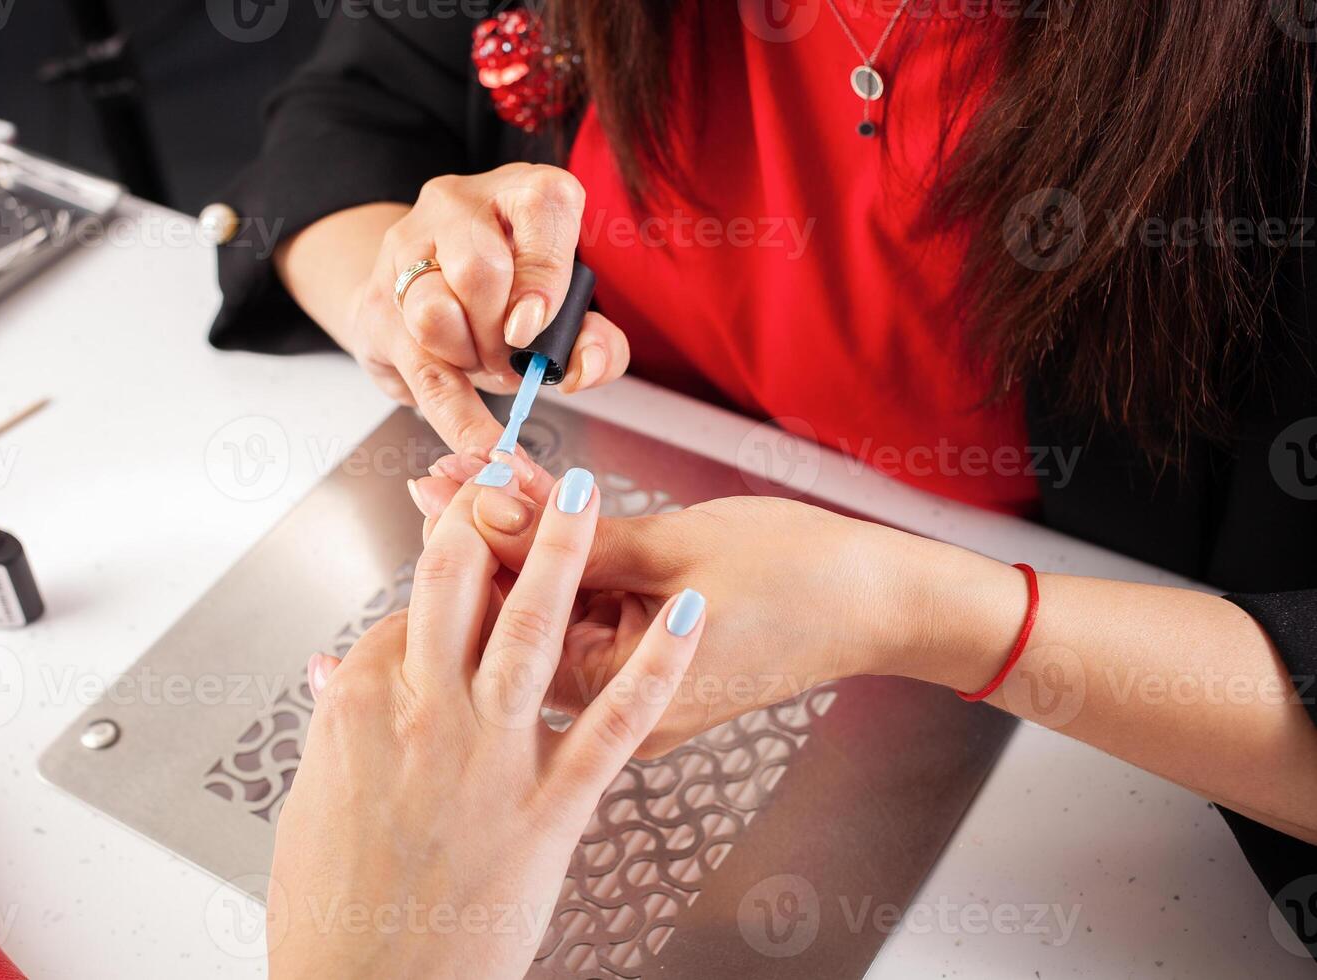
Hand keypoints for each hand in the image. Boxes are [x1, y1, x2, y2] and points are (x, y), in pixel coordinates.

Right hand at [268, 470, 703, 978]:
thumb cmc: (334, 910)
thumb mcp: (314, 801)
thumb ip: (336, 722)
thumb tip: (333, 670)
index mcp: (361, 707)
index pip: (412, 606)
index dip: (444, 561)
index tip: (465, 528)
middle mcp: (426, 716)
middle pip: (461, 589)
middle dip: (491, 518)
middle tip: (521, 466)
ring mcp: (491, 758)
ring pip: (532, 631)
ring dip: (565, 554)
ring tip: (591, 494)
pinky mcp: (551, 806)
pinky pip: (614, 720)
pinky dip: (657, 663)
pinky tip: (685, 615)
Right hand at [277, 164, 628, 457]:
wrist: (417, 299)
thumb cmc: (503, 300)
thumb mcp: (562, 315)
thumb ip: (596, 341)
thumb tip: (585, 367)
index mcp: (520, 192)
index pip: (540, 206)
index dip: (545, 273)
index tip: (536, 326)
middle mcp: (459, 205)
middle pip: (479, 266)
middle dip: (502, 332)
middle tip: (512, 354)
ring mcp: (408, 248)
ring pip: (434, 310)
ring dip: (470, 357)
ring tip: (480, 361)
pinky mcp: (376, 302)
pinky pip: (420, 368)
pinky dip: (458, 417)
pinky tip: (479, 445)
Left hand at [408, 456, 1022, 756]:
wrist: (886, 600)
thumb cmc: (803, 577)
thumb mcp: (679, 547)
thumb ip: (579, 539)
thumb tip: (492, 511)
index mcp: (625, 694)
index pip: (521, 617)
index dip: (477, 544)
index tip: (440, 487)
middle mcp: (623, 707)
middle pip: (531, 615)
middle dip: (488, 538)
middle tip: (440, 477)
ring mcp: (641, 686)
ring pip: (561, 606)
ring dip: (527, 540)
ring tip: (477, 475)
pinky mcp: (657, 661)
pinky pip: (598, 607)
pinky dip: (573, 559)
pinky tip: (538, 504)